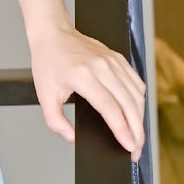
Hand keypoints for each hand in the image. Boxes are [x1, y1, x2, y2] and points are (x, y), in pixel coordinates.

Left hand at [29, 20, 146, 155]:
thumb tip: (72, 137)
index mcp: (83, 76)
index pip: (110, 108)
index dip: (123, 130)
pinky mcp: (118, 58)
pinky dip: (139, 100)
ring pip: (136, 94)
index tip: (129, 146)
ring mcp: (113, 61)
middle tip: (136, 150)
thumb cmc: (48, 61)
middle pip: (129, 103)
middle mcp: (102, 67)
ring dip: (140, 118)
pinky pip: (136, 82)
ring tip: (137, 136)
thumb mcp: (43, 95)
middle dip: (136, 131)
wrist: (53, 33)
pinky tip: (136, 113)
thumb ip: (55, 121)